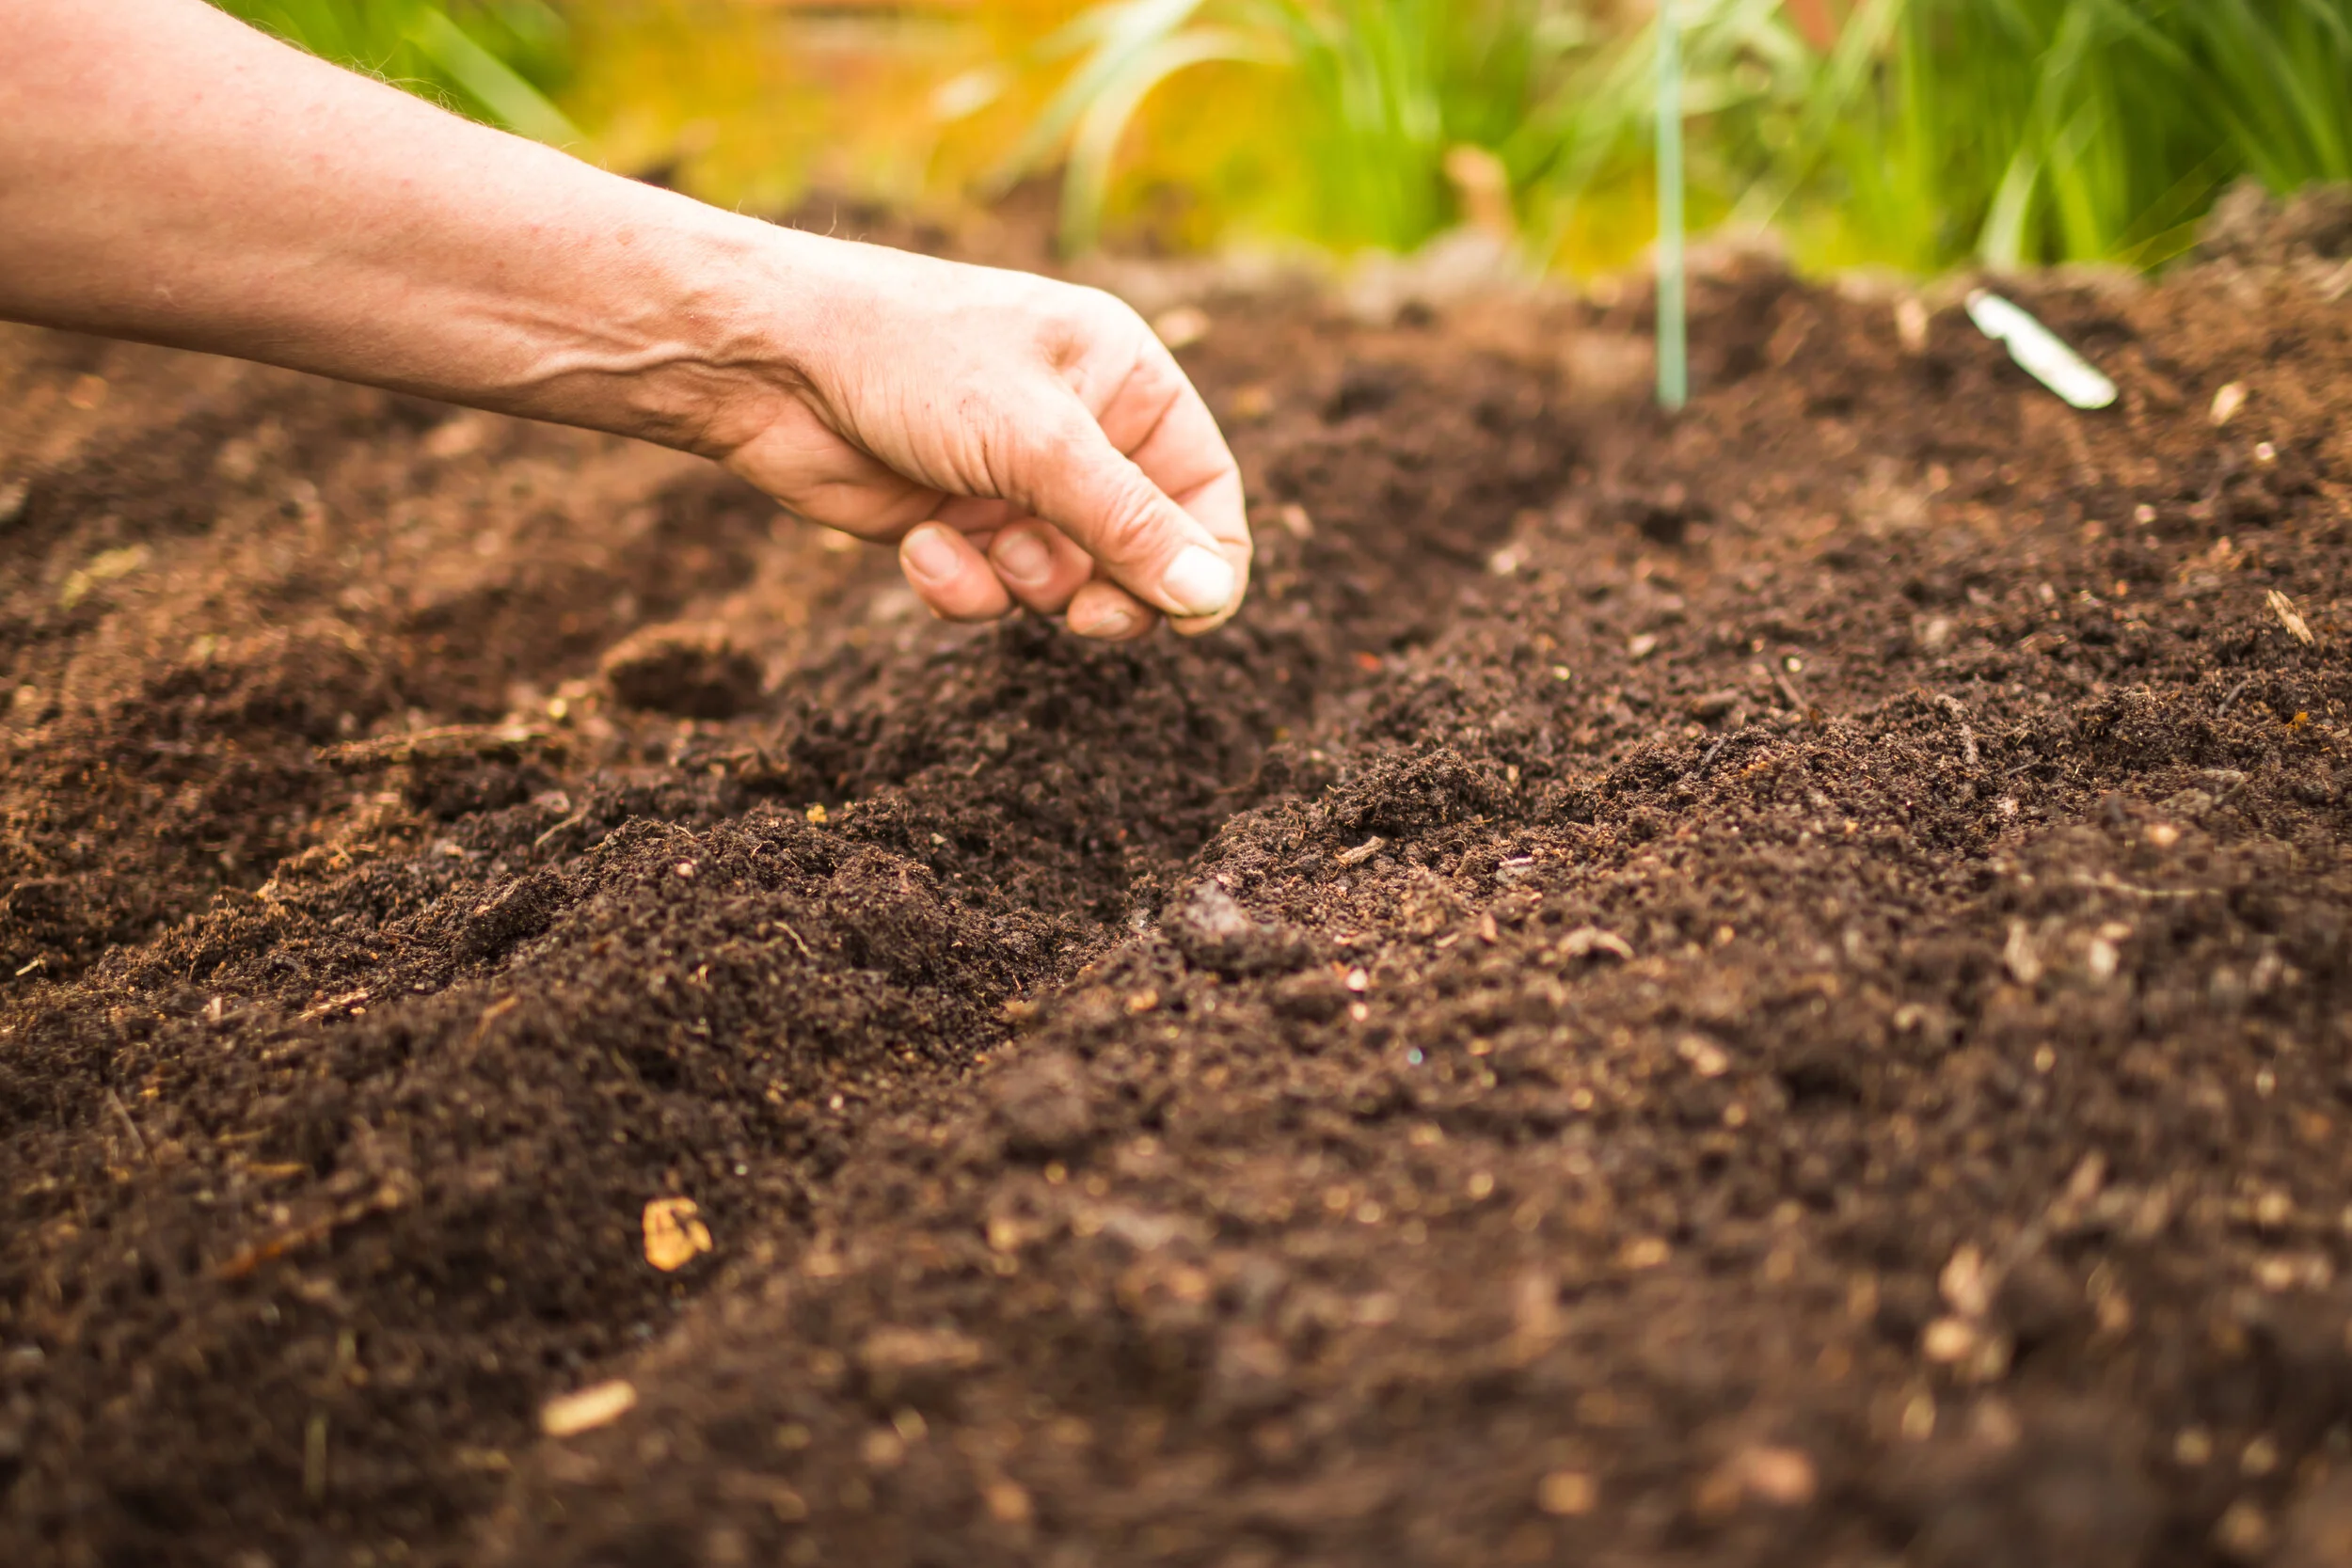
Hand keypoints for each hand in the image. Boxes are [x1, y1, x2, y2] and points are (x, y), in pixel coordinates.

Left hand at [711, 239, 1248, 640]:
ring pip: (1064, 584)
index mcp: (1126, 381)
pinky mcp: (956, 522)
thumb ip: (1129, 525)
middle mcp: (1081, 431)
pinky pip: (991, 592)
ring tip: (979, 542)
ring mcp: (1016, 481)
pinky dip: (960, 585)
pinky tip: (917, 547)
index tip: (1180, 620)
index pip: (1206, 493)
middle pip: (1142, 555)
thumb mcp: (1036, 441)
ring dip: (1023, 584)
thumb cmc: (910, 360)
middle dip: (1105, 588)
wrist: (769, 363)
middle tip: (1078, 614)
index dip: (1204, 564)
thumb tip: (1213, 600)